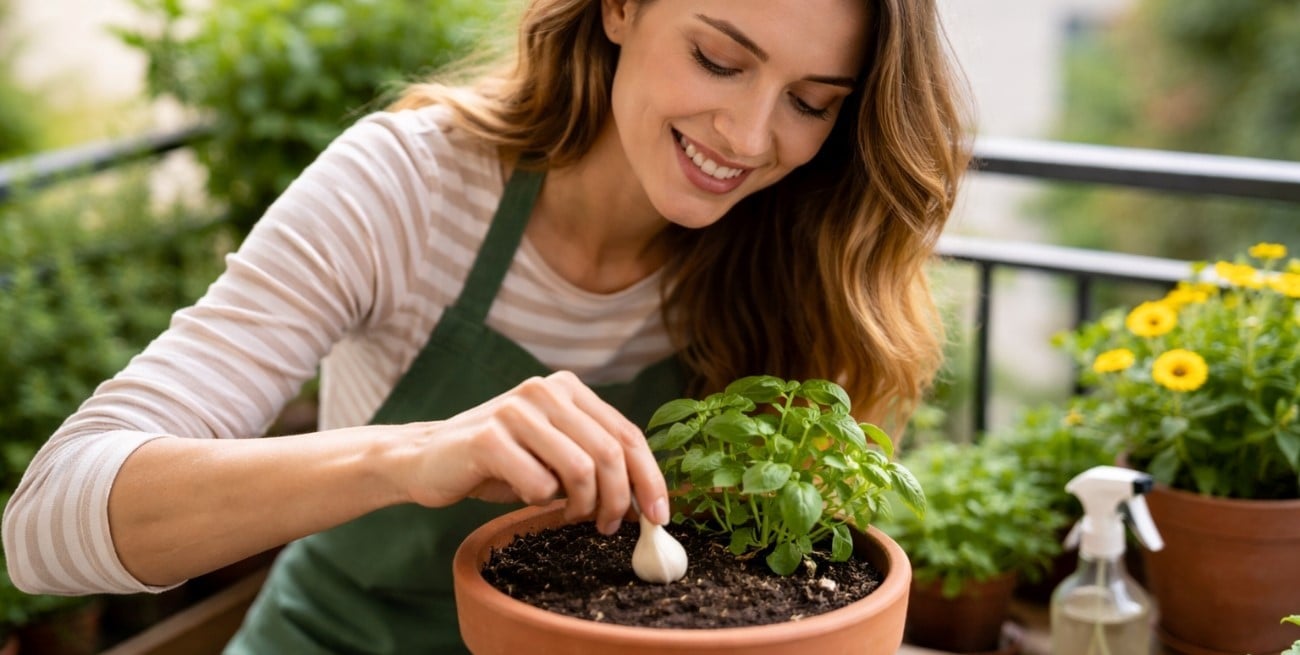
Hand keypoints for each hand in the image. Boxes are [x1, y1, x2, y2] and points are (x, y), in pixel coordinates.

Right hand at [396, 371, 668, 533]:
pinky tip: (526, 500)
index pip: (626, 433)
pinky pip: (538, 484)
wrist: (426, 459)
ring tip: (568, 515)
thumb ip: (593, 461)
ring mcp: (516, 410)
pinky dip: (540, 503)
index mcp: (568, 389)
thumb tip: (647, 501)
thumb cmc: (499, 463)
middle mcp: (545, 390)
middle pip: (609, 453)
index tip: (660, 516)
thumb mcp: (553, 453)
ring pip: (580, 469)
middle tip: (609, 527)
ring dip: (581, 505)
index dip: (650, 477)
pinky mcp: (488, 437)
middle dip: (619, 500)